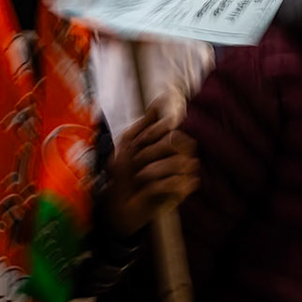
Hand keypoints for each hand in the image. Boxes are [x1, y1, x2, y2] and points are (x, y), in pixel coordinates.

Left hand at [104, 107, 197, 234]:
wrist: (117, 202)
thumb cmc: (123, 173)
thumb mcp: (128, 142)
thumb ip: (145, 122)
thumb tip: (159, 99)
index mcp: (169, 141)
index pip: (172, 127)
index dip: (152, 133)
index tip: (136, 143)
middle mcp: (180, 154)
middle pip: (177, 142)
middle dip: (150, 151)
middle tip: (136, 161)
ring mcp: (183, 173)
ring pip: (179, 162)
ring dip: (151, 170)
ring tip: (139, 177)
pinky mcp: (182, 192)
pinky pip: (177, 182)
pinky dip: (157, 185)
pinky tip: (147, 188)